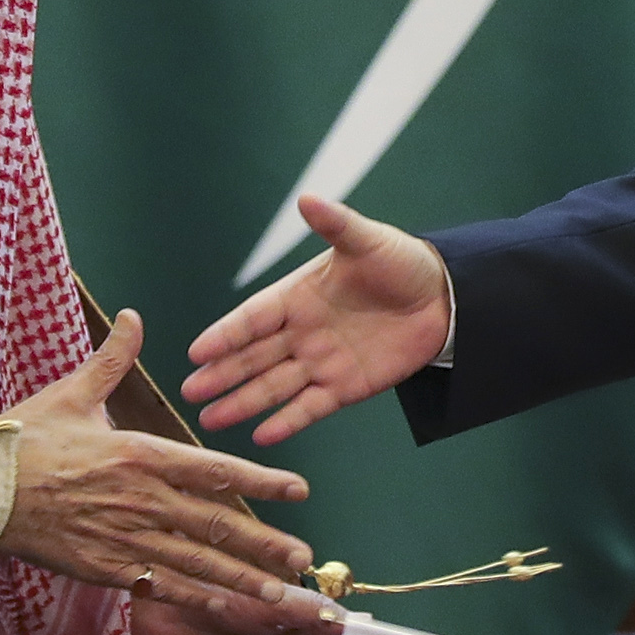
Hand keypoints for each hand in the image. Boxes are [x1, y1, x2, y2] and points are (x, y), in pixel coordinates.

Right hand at [0, 309, 325, 618]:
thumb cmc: (22, 441)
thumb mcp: (72, 393)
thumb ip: (112, 359)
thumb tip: (135, 317)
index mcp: (141, 454)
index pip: (216, 469)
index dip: (262, 481)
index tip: (299, 489)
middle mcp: (143, 500)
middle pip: (217, 525)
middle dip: (265, 543)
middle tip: (305, 556)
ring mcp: (126, 539)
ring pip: (198, 564)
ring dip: (244, 580)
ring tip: (283, 594)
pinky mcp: (107, 569)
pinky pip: (163, 587)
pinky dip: (199, 599)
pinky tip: (228, 608)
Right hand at [182, 196, 451, 444]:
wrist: (445, 298)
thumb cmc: (401, 262)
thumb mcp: (367, 241)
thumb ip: (336, 225)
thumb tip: (308, 198)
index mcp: (298, 296)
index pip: (253, 318)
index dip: (225, 335)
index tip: (196, 351)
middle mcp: (302, 331)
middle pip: (254, 357)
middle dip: (222, 375)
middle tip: (190, 392)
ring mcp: (321, 361)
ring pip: (274, 386)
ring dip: (243, 403)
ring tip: (211, 420)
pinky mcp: (345, 387)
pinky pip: (311, 407)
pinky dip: (288, 421)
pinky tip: (262, 436)